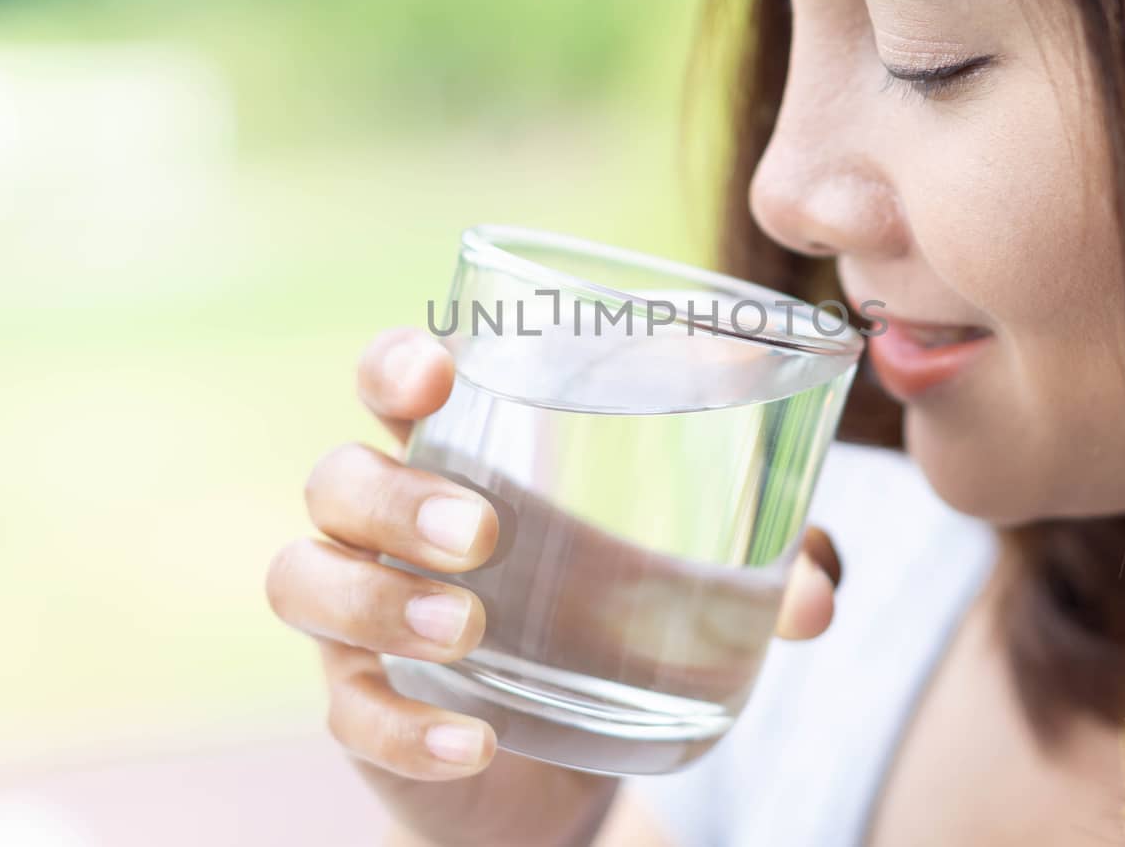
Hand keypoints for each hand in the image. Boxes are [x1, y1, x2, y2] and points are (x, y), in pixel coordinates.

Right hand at [266, 328, 842, 845]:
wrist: (563, 760)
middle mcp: (386, 528)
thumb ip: (761, 568)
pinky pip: (349, 711)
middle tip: (483, 531)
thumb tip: (819, 590)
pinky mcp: (361, 708)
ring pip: (305, 580)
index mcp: (458, 457)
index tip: (440, 369)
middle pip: (335, 478)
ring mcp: (360, 618)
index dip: (395, 363)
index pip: (388, 383)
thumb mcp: (684, 580)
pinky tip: (474, 742)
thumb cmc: (612, 619)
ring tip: (471, 631)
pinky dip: (405, 727)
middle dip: (395, 494)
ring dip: (379, 601)